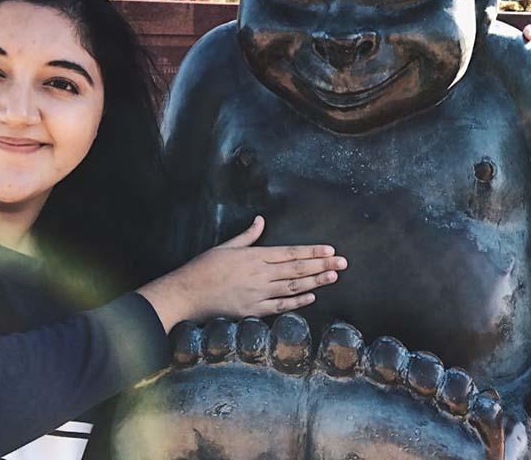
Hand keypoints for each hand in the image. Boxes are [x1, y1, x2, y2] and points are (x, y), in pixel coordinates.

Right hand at [138, 216, 346, 331]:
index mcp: (254, 256)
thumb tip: (260, 220)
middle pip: (297, 269)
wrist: (187, 293)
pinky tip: (312, 296)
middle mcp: (259, 274)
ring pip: (293, 287)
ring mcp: (257, 293)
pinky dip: (297, 302)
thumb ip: (248, 236)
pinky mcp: (252, 310)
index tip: (330, 250)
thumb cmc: (204, 267)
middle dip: (322, 265)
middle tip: (343, 263)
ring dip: (315, 282)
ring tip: (333, 276)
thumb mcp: (226, 246)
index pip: (290, 253)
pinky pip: (279, 306)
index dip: (312, 252)